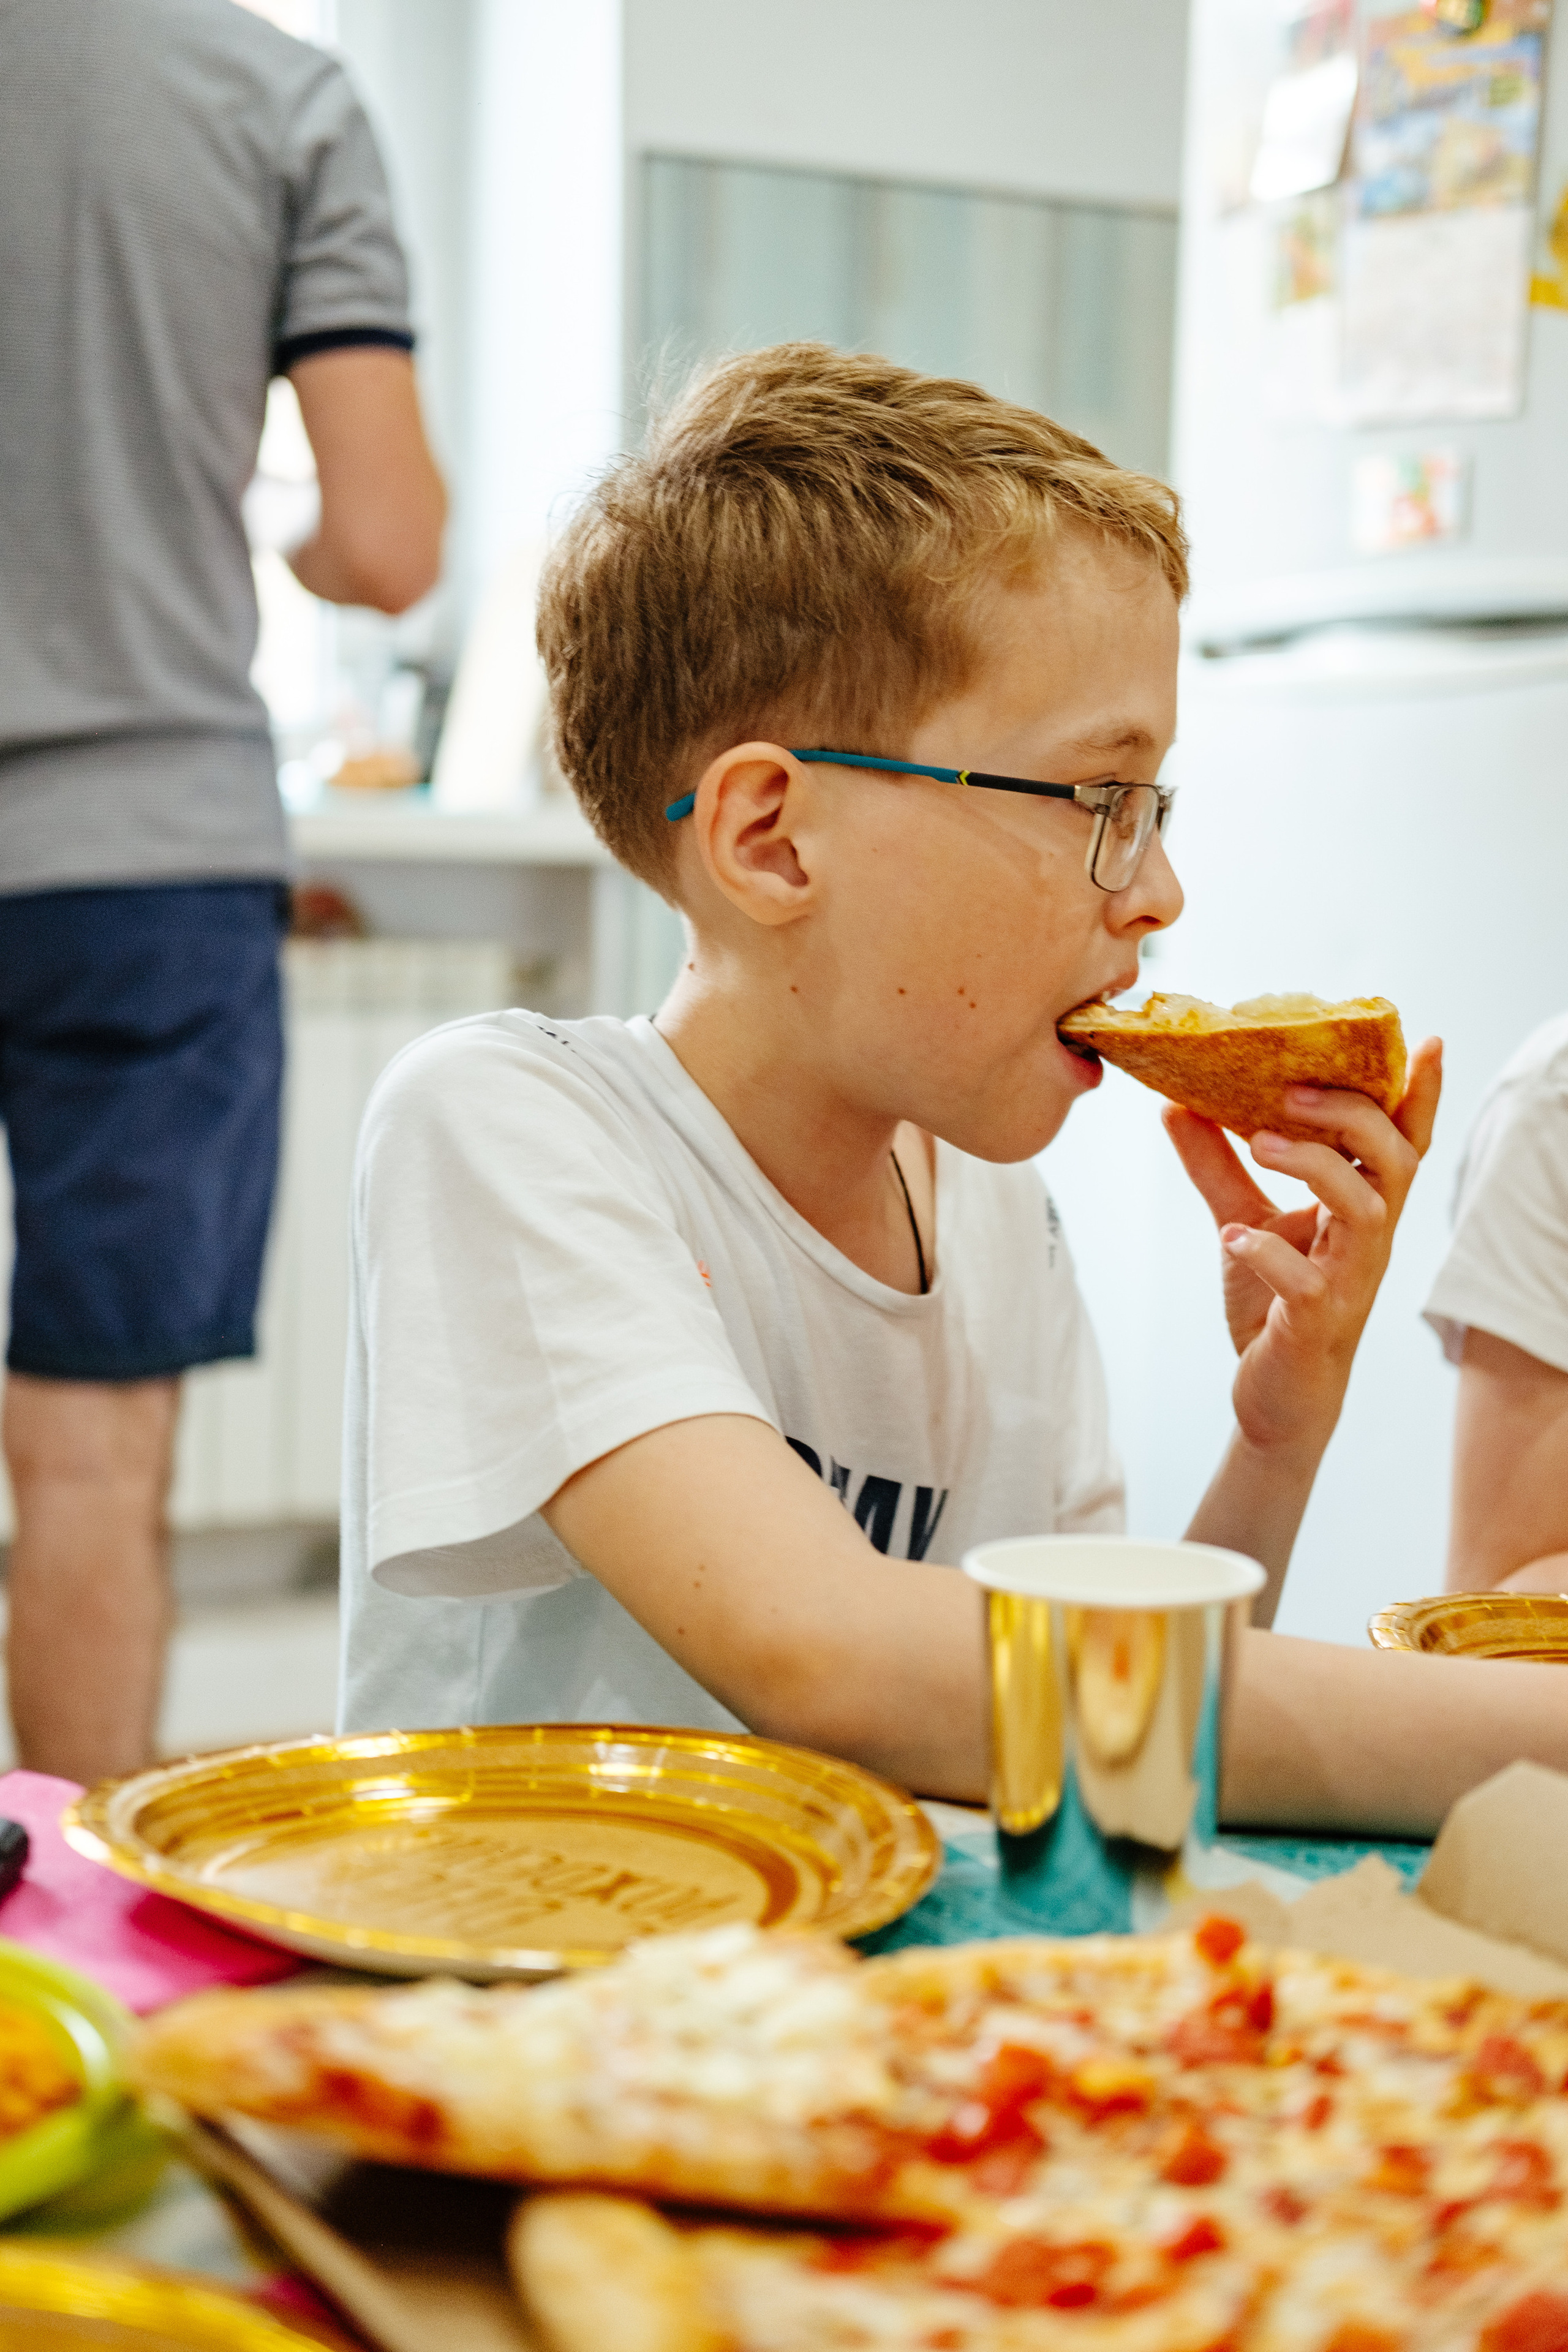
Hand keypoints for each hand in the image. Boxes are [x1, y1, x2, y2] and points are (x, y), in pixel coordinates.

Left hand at [1162, 1038, 1441, 1459]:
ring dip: (1314, 1166)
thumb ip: (1216, 1163)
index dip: (1420, 1096)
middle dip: (1352, 1116)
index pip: (1403, 1142)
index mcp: (1360, 1207)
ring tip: (1258, 1142)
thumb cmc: (1270, 1302)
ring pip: (1365, 1210)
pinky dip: (1268, 1254)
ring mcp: (1349, 1281)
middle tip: (1289, 1091)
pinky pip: (1307, 1283)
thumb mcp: (1240, 1217)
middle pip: (1394, 1161)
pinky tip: (1233, 1237)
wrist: (1272, 1393)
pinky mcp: (1317, 1322)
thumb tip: (1176, 1103)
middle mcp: (1367, 1239)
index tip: (1424, 1043)